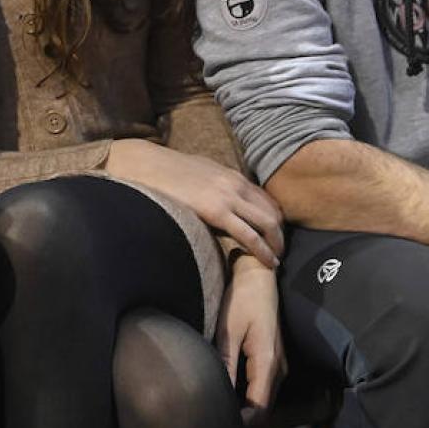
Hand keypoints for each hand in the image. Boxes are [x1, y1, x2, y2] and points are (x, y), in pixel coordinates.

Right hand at [106, 138, 283, 266]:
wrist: (147, 165)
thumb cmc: (168, 172)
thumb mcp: (201, 174)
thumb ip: (217, 187)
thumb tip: (221, 202)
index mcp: (234, 176)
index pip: (267, 201)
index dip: (276, 221)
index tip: (274, 237)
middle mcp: (237, 184)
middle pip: (273, 213)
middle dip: (280, 235)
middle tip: (278, 252)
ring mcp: (229, 197)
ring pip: (268, 224)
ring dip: (276, 245)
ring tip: (275, 261)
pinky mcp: (217, 211)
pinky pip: (250, 235)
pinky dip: (263, 251)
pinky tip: (268, 262)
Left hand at [217, 252, 283, 410]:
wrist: (259, 278)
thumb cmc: (243, 299)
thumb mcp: (228, 330)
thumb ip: (225, 363)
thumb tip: (216, 394)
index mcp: (268, 362)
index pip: (260, 410)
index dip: (242, 425)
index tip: (216, 427)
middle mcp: (279, 369)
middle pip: (264, 410)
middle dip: (241, 420)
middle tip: (211, 420)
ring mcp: (279, 366)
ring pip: (263, 401)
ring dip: (244, 409)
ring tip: (215, 408)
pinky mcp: (273, 362)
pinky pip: (262, 388)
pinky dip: (247, 396)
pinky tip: (226, 392)